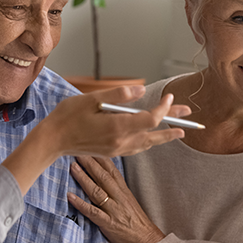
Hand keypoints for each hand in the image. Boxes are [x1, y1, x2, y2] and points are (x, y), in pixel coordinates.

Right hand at [2, 85, 188, 195]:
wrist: (52, 140)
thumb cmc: (67, 117)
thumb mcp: (91, 99)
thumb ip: (118, 95)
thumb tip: (141, 90)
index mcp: (117, 127)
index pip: (151, 119)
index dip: (164, 108)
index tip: (169, 96)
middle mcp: (121, 141)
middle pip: (155, 134)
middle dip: (173, 123)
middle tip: (190, 116)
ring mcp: (117, 149)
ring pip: (148, 143)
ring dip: (164, 135)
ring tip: (179, 130)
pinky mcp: (113, 152)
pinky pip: (138, 148)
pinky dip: (149, 142)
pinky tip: (152, 138)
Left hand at [68, 156, 164, 242]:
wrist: (146, 238)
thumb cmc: (135, 218)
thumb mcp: (127, 197)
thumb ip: (115, 184)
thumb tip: (102, 171)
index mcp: (122, 189)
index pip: (111, 169)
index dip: (100, 156)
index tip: (90, 144)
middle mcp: (118, 196)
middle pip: (102, 176)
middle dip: (90, 162)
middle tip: (77, 149)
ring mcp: (113, 209)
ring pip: (97, 190)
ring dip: (84, 178)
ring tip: (72, 167)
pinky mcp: (108, 223)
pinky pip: (93, 212)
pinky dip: (80, 204)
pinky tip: (70, 196)